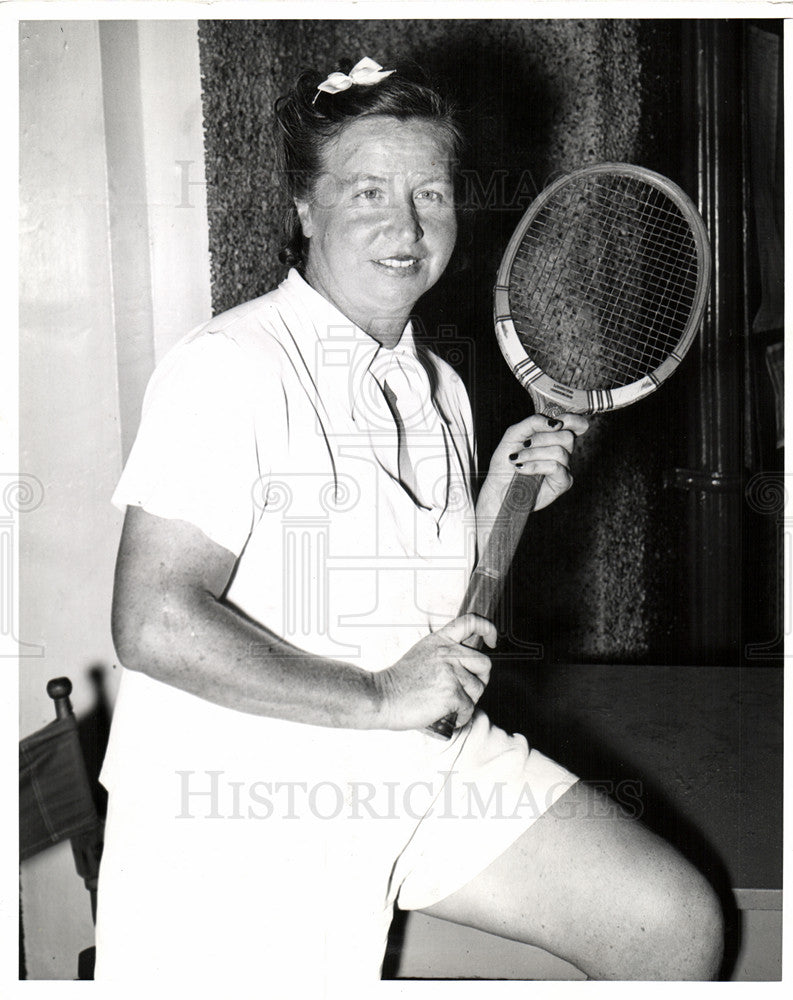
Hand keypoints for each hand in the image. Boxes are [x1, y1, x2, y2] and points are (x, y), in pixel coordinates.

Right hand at [372, 614, 496, 731]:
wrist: (381, 697)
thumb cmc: (399, 683)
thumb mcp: (422, 654)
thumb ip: (443, 654)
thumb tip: (466, 665)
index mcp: (440, 641)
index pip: (470, 622)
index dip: (487, 628)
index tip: (492, 639)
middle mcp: (448, 653)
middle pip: (484, 663)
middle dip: (480, 679)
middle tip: (465, 690)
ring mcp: (451, 673)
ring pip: (477, 689)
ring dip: (467, 701)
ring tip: (447, 704)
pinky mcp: (452, 693)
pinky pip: (469, 708)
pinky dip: (461, 717)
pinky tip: (447, 715)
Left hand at [481, 412, 589, 513]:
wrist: (498, 487)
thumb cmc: (506, 461)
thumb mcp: (514, 434)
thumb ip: (533, 422)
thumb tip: (556, 424)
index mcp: (553, 436)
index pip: (576, 423)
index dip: (572, 419)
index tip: (555, 424)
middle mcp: (562, 450)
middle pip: (567, 436)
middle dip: (541, 439)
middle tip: (523, 445)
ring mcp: (564, 467)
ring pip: (559, 452)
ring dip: (533, 454)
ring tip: (517, 460)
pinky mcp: (563, 482)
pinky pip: (555, 467)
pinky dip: (535, 465)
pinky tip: (522, 469)